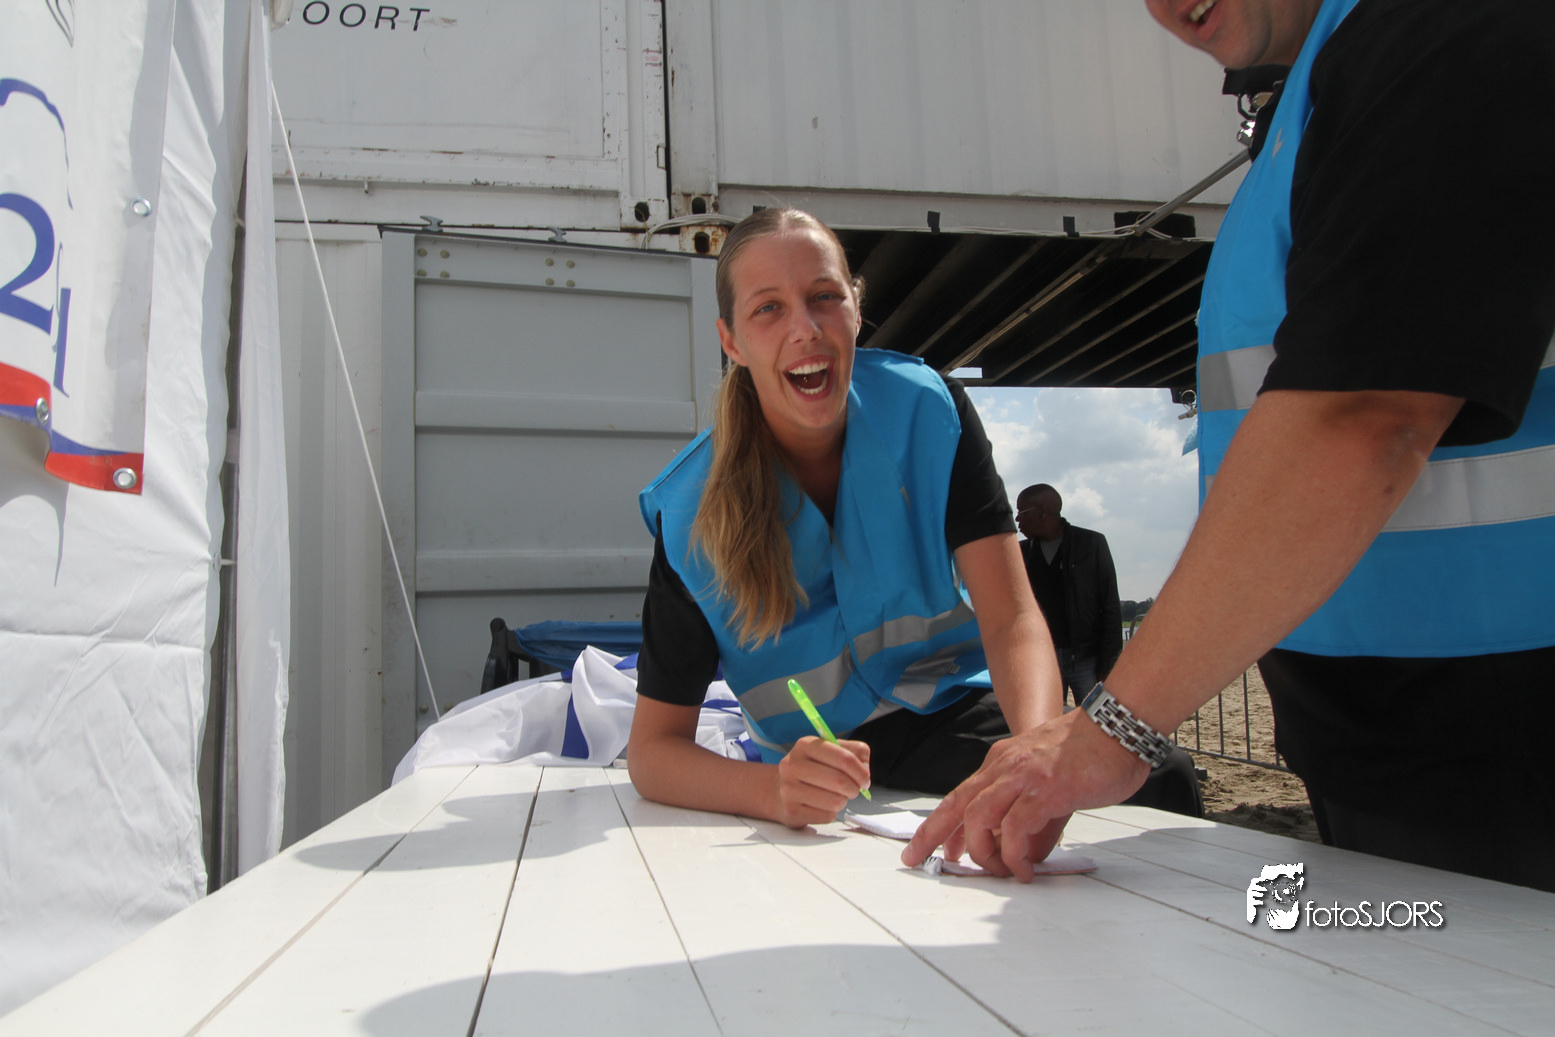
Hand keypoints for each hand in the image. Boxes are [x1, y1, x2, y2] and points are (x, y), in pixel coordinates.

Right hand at [773, 735, 870, 827]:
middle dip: (854, 788)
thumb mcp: (832, 750)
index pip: (844, 758)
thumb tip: (864, 770)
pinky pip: (827, 816)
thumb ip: (855, 752)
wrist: (778, 789)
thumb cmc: (812, 769)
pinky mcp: (791, 811)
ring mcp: (789, 789)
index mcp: (805, 745)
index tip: (865, 779)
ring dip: (842, 801)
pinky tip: (822, 805)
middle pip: (840, 781)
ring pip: (835, 801)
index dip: (861, 772)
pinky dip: (831, 813)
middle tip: (853, 789)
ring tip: (835, 796)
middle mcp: (793, 765)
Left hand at [901, 710, 1148, 880]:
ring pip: (979, 816)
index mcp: (1004, 761)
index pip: (962, 795)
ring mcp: (1023, 776)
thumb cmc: (1093, 753)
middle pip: (957, 803)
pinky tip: (1023, 868)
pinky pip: (1015, 827)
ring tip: (997, 872)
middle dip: (932, 834)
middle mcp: (1006, 766)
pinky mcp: (1045, 790)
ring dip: (981, 850)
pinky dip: (1013, 852)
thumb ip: (1036, 821)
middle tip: (920, 861)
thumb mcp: (1051, 785)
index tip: (932, 848)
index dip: (942, 823)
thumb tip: (1028, 854)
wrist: (1119, 727)